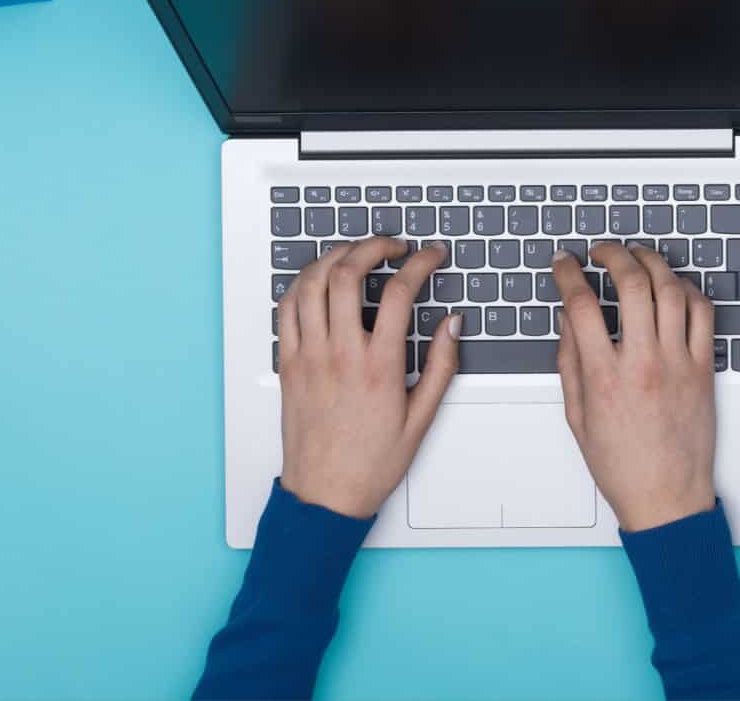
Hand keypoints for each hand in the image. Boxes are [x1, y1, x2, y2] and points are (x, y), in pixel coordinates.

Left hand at [276, 236, 461, 518]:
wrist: (324, 494)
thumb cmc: (371, 462)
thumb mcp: (423, 416)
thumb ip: (441, 363)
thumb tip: (452, 323)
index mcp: (378, 366)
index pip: (399, 292)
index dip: (420, 262)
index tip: (431, 255)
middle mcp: (339, 354)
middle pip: (348, 273)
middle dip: (374, 245)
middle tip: (393, 245)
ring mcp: (308, 356)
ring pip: (311, 283)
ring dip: (336, 256)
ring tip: (357, 252)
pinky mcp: (288, 364)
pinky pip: (287, 309)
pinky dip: (303, 284)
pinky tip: (320, 280)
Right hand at [552, 244, 718, 531]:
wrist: (666, 496)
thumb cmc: (621, 464)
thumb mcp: (577, 415)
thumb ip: (569, 362)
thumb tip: (567, 318)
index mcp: (604, 376)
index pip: (581, 305)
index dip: (568, 274)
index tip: (564, 262)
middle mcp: (643, 363)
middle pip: (631, 284)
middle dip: (613, 254)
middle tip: (603, 251)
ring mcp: (678, 363)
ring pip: (671, 290)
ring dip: (652, 263)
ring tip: (638, 258)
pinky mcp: (703, 368)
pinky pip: (703, 313)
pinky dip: (688, 291)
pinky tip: (673, 288)